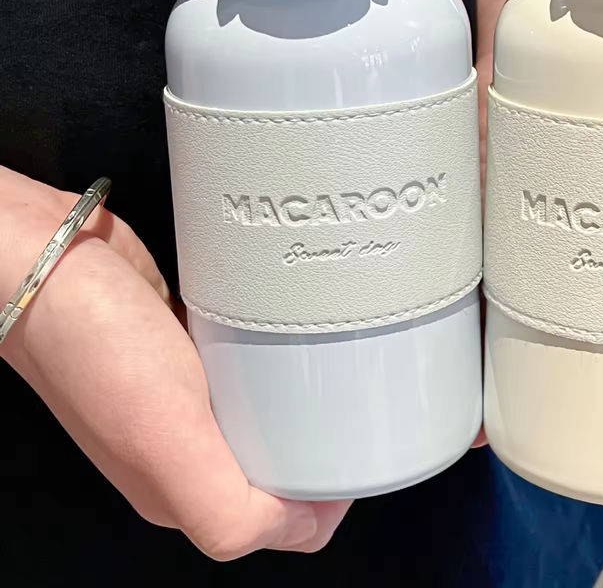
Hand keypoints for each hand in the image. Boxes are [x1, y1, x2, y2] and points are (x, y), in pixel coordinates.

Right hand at [0, 167, 349, 559]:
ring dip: (303, 406)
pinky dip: (276, 365)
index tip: (363, 455)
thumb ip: (224, 508)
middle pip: (276, 469)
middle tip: (359, 408)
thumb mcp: (164, 441)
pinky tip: (293, 341)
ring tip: (338, 373)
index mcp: (179, 490)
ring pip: (263, 418)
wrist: (47, 263)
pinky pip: (247, 369)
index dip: (327, 500)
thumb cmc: (96, 345)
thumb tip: (302, 529)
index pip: (275, 522)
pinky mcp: (185, 349)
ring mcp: (183, 397)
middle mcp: (182, 449)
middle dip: (324, 451)